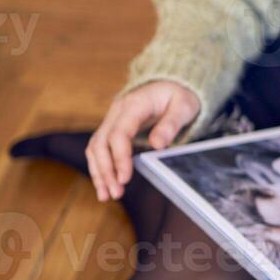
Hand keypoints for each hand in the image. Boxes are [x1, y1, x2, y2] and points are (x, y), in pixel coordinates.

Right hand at [86, 81, 198, 200]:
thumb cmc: (178, 95)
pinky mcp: (112, 128)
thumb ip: (171, 124)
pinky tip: (104, 185)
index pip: (119, 134)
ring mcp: (112, 120)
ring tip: (106, 195)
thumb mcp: (184, 106)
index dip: (119, 157)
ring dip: (99, 172)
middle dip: (106, 170)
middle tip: (116, 192)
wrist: (170, 84)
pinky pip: (99, 149)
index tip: (125, 178)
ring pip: (95, 147)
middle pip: (101, 143)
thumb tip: (157, 144)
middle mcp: (117, 112)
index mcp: (134, 104)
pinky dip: (99, 167)